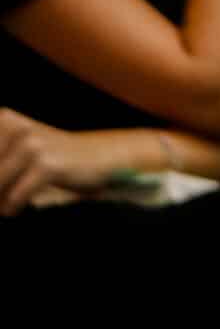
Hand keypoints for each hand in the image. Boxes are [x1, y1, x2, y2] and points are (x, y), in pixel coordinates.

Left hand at [0, 110, 119, 214]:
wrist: (101, 155)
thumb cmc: (53, 158)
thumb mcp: (18, 150)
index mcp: (4, 119)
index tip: (4, 178)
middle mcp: (14, 126)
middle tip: (1, 199)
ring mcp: (32, 145)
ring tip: (5, 205)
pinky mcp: (47, 165)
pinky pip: (14, 197)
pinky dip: (12, 207)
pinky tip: (16, 208)